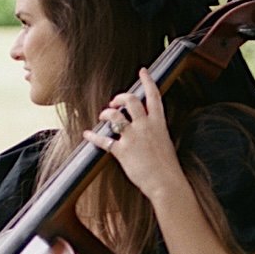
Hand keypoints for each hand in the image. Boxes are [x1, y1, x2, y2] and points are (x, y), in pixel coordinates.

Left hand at [86, 67, 185, 206]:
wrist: (166, 182)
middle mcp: (145, 126)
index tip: (143, 70)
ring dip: (106, 113)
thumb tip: (144, 129)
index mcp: (158, 123)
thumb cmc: (167, 167)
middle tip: (115, 102)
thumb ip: (153, 132)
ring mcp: (133, 137)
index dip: (147, 81)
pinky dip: (93, 136)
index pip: (154, 96)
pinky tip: (87, 133)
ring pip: (115, 115)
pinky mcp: (122, 151)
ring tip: (103, 115)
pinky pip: (103, 140)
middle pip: (130, 101)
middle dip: (120, 97)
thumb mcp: (164, 143)